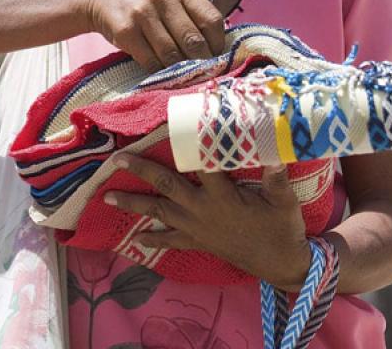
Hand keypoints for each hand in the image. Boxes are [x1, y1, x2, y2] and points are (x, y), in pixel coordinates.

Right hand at [82, 0, 224, 71]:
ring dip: (178, 70)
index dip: (217, 44)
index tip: (215, 56)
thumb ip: (189, 15)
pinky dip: (159, 72)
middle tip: (201, 73)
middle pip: (193, 40)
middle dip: (200, 62)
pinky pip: (150, 61)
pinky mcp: (126, 31)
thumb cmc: (142, 1)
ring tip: (181, 74)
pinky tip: (160, 72)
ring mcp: (143, 14)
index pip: (212, 20)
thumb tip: (216, 49)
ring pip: (172, 55)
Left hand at [104, 154, 310, 289]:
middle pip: (167, 185)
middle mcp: (202, 210)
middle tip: (118, 159)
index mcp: (222, 196)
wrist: (281, 265)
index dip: (188, 143)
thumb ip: (278, 177)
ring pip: (159, 212)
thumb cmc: (282, 229)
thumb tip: (276, 152)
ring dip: (133, 202)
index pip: (201, 164)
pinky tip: (136, 238)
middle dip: (141, 170)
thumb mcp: (284, 201)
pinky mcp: (198, 243)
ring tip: (107, 196)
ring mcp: (197, 228)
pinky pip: (170, 241)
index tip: (171, 125)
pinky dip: (152, 238)